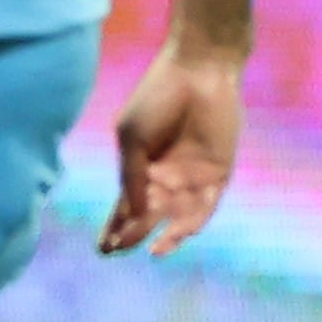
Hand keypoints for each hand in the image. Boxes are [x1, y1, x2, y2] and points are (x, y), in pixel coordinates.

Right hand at [100, 35, 246, 256]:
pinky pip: (206, 207)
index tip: (103, 249)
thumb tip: (134, 215)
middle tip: (117, 248)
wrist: (197, 72)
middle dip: (132, 233)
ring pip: (177, 217)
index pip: (126, 206)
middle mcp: (166, 177)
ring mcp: (192, 177)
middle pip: (148, 215)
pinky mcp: (218, 174)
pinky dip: (192, 224)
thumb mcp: (132, 138)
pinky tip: (178, 236)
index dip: (114, 227)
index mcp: (141, 167)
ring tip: (151, 249)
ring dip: (165, 235)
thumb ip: (131, 177)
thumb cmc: (156, 98)